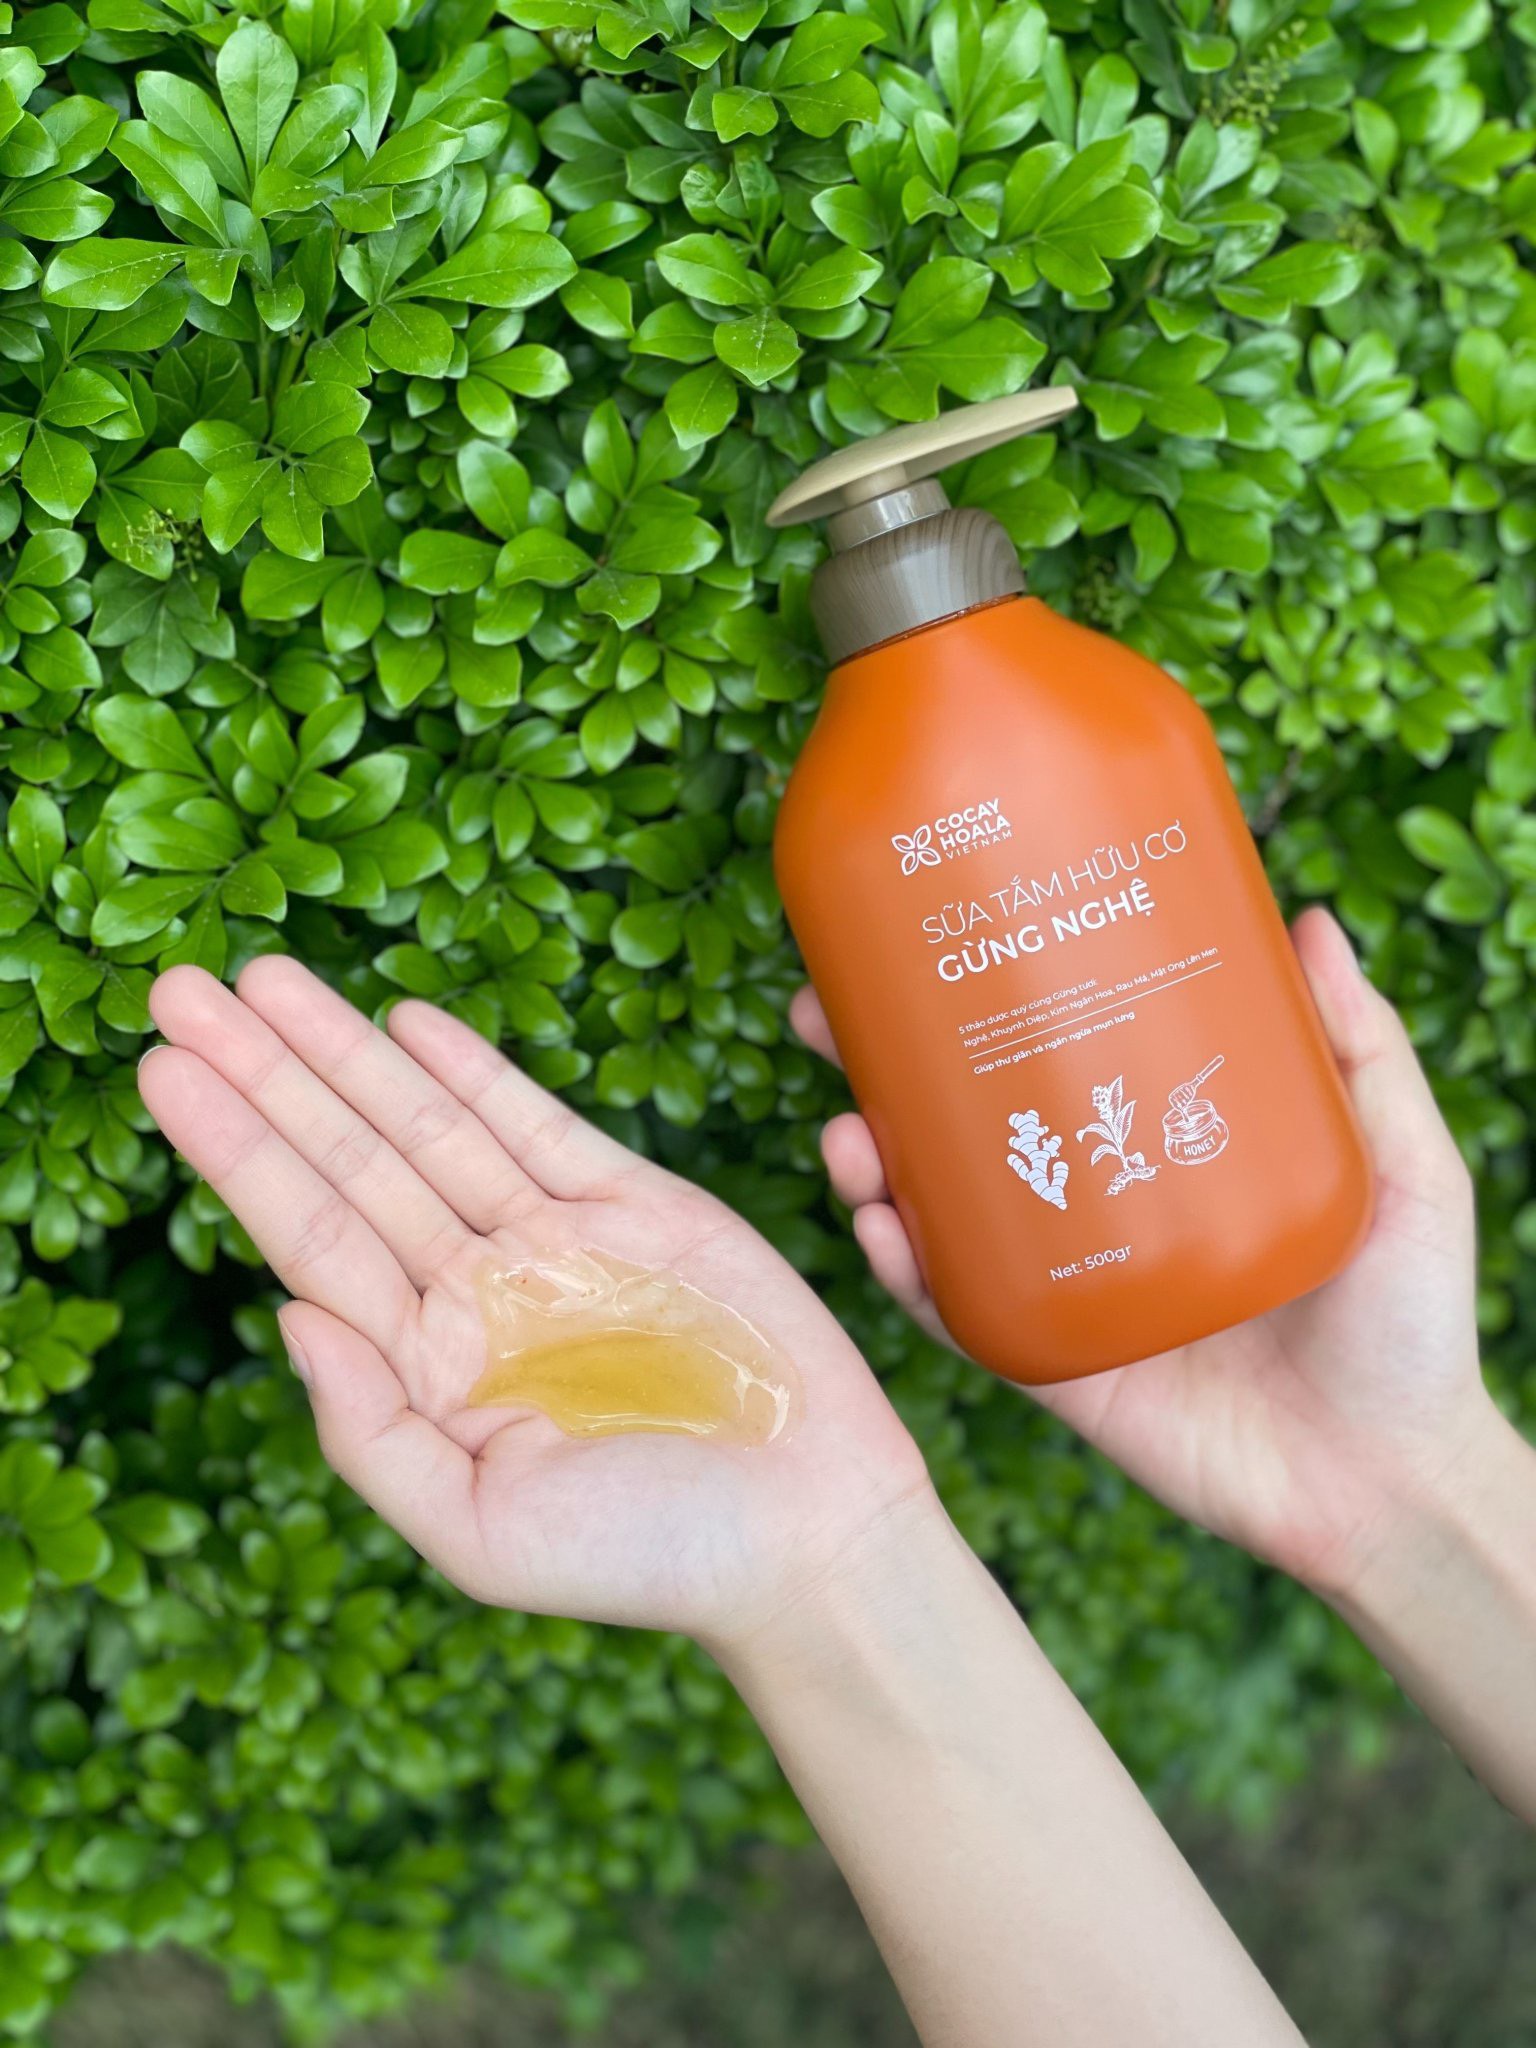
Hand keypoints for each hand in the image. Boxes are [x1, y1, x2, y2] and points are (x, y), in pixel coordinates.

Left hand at [138, 959, 928, 1646]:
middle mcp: (477, 1293)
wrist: (807, 1535)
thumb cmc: (647, 1559)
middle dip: (266, 1073)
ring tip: (264, 976)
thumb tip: (285, 1315)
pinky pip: (542, 1125)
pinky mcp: (645, 1209)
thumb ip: (370, 1434)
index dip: (235, 1152)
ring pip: (429, 1124)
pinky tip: (405, 1021)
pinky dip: (475, 1071)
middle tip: (177, 988)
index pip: (308, 1236)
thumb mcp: (479, 1533)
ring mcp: (557, 1243)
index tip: (163, 1072)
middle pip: (349, 1159)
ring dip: (348, 1050)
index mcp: (427, 1367)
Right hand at [791, 907, 1488, 1601]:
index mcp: (1161, 1144)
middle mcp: (1098, 1205)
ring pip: (940, 1214)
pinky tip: (877, 1227)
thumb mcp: (1401, 1165)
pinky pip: (962, 1314)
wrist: (1393, 1478)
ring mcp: (1067, 1285)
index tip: (920, 935)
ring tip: (847, 1130)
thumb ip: (1363, 1052)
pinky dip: (908, 1274)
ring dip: (873, 1167)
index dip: (979, 1000)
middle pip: (967, 1121)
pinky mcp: (1053, 1365)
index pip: (1054, 1053)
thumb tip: (1308, 920)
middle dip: (879, 1068)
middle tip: (821, 1014)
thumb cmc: (1411, 1320)